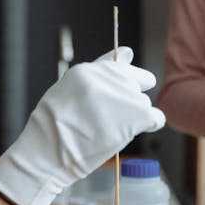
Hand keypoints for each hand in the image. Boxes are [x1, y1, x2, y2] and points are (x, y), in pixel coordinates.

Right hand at [0, 47, 164, 204]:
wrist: (48, 153)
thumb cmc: (53, 128)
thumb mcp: (68, 91)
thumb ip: (100, 70)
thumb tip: (129, 51)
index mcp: (90, 70)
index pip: (123, 67)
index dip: (119, 87)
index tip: (108, 102)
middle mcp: (110, 78)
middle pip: (137, 85)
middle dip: (127, 101)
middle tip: (106, 120)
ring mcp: (124, 96)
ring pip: (144, 104)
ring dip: (133, 118)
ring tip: (108, 131)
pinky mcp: (137, 116)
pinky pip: (156, 118)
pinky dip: (148, 127)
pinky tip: (126, 135)